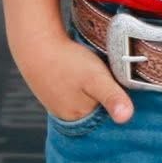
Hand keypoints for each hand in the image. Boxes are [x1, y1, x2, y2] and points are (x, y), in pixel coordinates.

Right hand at [12, 27, 133, 125]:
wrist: (35, 44)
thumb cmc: (66, 61)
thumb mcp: (96, 78)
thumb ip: (112, 97)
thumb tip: (126, 118)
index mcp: (81, 116)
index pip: (108, 115)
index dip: (116, 100)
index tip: (117, 83)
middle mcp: (68, 115)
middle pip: (96, 109)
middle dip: (104, 95)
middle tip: (103, 73)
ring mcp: (57, 104)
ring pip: (84, 99)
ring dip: (91, 89)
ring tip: (89, 72)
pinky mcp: (52, 91)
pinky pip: (72, 92)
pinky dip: (78, 84)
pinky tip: (77, 72)